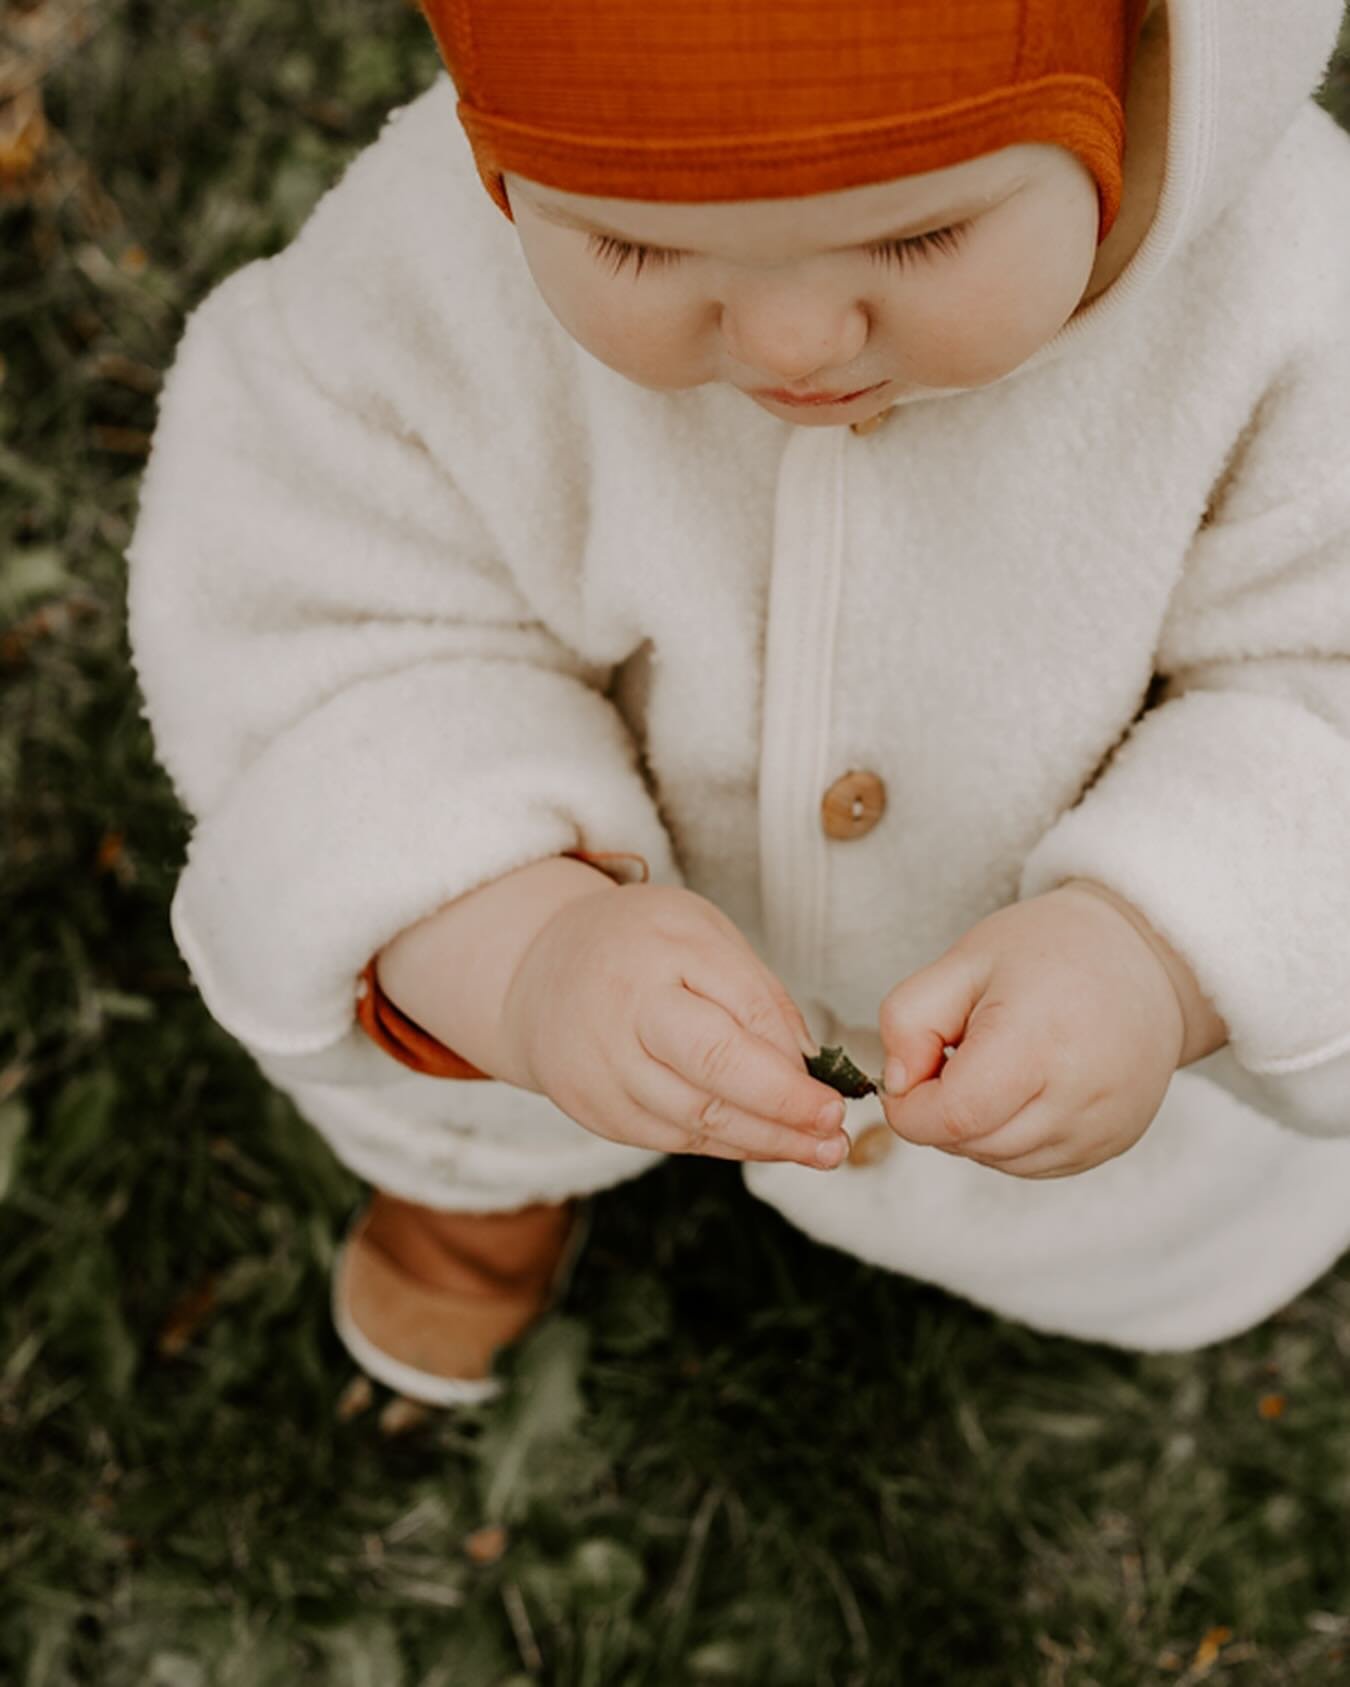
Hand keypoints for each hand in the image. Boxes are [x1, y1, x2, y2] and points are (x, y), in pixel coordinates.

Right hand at [499, 883, 851, 1169]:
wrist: (537, 972)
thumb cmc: (638, 946)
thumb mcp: (700, 934)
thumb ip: (754, 992)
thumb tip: (810, 1064)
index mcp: (660, 948)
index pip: (743, 1007)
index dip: (793, 1058)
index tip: (838, 1090)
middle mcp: (624, 1008)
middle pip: (713, 1068)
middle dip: (783, 1106)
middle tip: (834, 1126)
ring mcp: (603, 1065)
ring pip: (695, 1118)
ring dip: (766, 1142)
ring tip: (821, 1151)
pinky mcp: (595, 1109)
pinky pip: (672, 1138)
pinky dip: (727, 1146)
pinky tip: (769, 1147)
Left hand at [875, 885, 1186, 1178]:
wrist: (1146, 962)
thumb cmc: (1052, 951)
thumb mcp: (965, 960)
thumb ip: (908, 1019)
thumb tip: (897, 1084)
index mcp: (1036, 1042)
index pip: (950, 1118)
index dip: (910, 1106)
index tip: (913, 1070)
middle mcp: (1075, 1097)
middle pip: (969, 1143)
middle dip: (939, 1111)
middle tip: (957, 1053)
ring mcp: (1098, 1130)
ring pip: (996, 1160)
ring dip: (973, 1125)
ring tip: (996, 1063)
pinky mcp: (1109, 1145)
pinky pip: (1031, 1163)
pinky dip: (1008, 1135)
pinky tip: (1023, 1086)